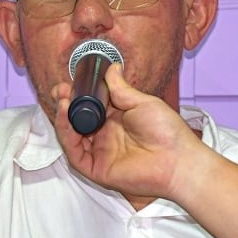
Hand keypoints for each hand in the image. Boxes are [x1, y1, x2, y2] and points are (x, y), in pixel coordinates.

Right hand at [50, 64, 206, 199]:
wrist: (178, 160)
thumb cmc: (167, 133)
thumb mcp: (142, 102)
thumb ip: (121, 88)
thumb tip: (112, 68)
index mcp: (116, 120)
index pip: (89, 106)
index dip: (77, 95)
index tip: (69, 82)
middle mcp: (105, 137)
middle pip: (77, 121)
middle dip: (65, 105)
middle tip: (59, 90)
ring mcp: (100, 153)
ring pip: (72, 136)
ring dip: (62, 118)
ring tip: (61, 100)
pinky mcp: (96, 169)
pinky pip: (74, 153)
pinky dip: (66, 135)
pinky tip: (66, 117)